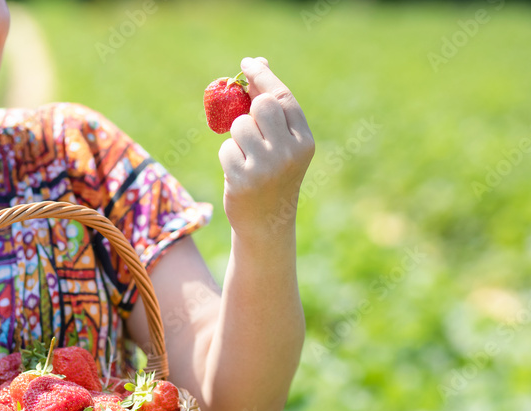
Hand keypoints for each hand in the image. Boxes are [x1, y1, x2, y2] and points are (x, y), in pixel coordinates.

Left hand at [218, 57, 314, 240]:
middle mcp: (289, 153)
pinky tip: (238, 173)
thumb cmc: (273, 177)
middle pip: (262, 106)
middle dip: (250, 109)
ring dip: (237, 137)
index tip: (248, 63)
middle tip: (249, 123)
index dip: (263, 77)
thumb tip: (258, 63)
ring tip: (246, 157)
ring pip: (240, 126)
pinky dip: (228, 157)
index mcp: (304, 142)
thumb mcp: (281, 144)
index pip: (283, 98)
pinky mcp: (244, 179)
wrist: (266, 225)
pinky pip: (226, 148)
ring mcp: (267, 167)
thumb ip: (272, 108)